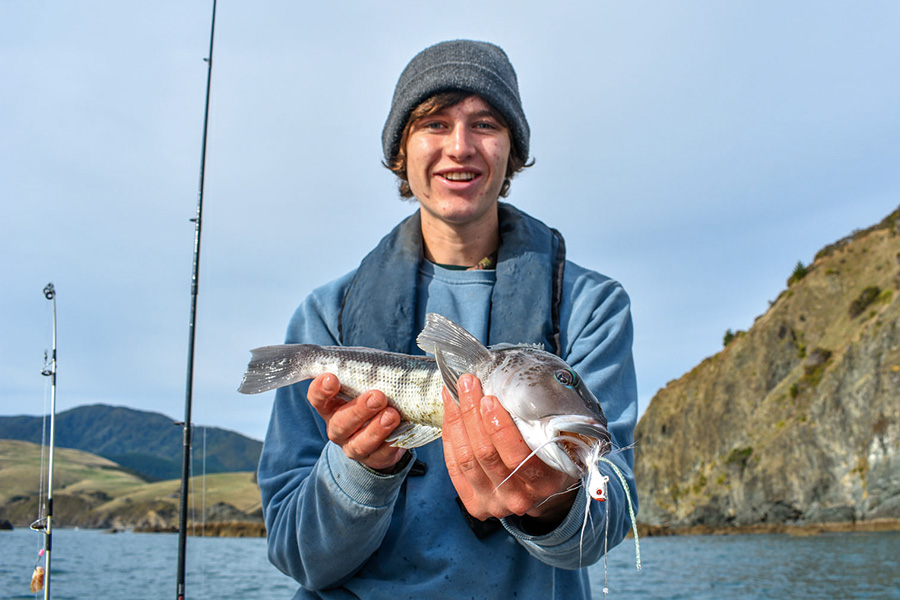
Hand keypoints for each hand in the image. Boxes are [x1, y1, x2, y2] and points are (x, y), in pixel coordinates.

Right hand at [307, 373, 406, 471]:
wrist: (381, 436)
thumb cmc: (370, 402)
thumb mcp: (364, 387)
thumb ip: (367, 376)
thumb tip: (384, 364)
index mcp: (330, 406)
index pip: (317, 398)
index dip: (321, 390)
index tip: (332, 378)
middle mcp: (338, 428)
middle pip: (341, 422)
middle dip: (359, 409)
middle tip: (377, 396)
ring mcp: (353, 446)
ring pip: (360, 443)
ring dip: (376, 428)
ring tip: (391, 415)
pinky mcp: (374, 459)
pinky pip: (381, 454)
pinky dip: (391, 444)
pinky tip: (399, 431)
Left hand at [442, 374, 578, 529]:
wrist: (541, 488)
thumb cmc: (551, 454)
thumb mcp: (561, 440)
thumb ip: (546, 422)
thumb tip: (517, 385)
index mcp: (544, 483)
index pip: (518, 457)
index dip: (499, 427)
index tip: (489, 398)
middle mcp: (519, 497)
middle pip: (486, 454)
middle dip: (472, 414)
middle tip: (467, 384)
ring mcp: (494, 503)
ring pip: (466, 459)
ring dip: (457, 421)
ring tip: (454, 392)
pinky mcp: (474, 504)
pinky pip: (454, 466)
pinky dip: (450, 435)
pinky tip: (450, 411)